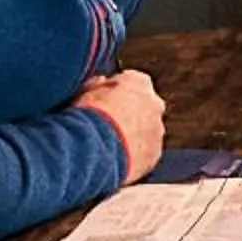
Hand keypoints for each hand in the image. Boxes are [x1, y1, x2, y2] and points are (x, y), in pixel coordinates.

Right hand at [74, 69, 164, 183]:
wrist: (94, 149)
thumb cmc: (87, 117)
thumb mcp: (84, 92)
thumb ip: (97, 85)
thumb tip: (100, 82)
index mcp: (138, 82)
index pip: (132, 81)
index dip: (116, 92)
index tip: (104, 100)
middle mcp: (154, 103)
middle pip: (144, 106)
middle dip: (130, 113)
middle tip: (109, 124)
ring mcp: (157, 130)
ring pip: (147, 131)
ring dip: (134, 136)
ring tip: (110, 146)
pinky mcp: (155, 154)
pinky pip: (146, 152)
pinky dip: (135, 155)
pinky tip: (116, 159)